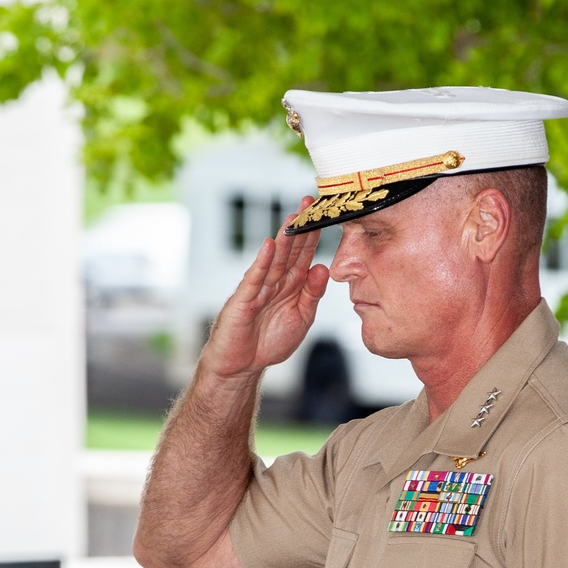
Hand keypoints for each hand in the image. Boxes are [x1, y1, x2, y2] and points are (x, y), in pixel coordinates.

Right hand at [202, 198, 328, 379]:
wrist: (242, 366)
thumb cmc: (269, 342)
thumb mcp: (301, 318)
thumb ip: (312, 294)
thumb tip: (322, 267)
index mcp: (290, 286)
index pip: (304, 256)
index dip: (314, 237)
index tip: (325, 215)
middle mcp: (274, 282)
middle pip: (289, 251)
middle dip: (300, 227)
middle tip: (309, 202)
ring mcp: (258, 289)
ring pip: (274, 260)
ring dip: (284, 238)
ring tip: (294, 216)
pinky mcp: (243, 300)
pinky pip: (254, 279)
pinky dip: (262, 262)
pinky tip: (270, 246)